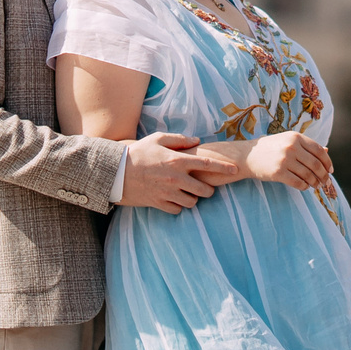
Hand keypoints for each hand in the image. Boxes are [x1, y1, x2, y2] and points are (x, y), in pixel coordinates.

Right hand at [119, 132, 238, 212]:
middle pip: (204, 190)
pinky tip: (173, 199)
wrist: (115, 172)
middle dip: (207, 190)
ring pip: (192, 203)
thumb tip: (197, 141)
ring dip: (192, 199)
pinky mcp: (158, 203)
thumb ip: (179, 140)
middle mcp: (176, 178)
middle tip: (203, 187)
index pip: (208, 164)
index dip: (224, 168)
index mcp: (177, 160)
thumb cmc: (137, 153)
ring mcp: (167, 192)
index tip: (235, 170)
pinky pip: (177, 210)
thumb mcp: (157, 139)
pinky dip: (177, 206)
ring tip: (187, 193)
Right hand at [242, 131, 331, 190]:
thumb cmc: (271, 148)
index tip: (330, 170)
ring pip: (308, 175)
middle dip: (323, 176)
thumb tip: (327, 151)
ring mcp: (284, 160)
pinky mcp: (278, 173)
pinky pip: (298, 183)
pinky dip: (304, 186)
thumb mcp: (288, 141)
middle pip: (315, 164)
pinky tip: (305, 187)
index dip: (327, 162)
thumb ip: (307, 145)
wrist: (248, 155)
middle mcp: (291, 147)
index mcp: (296, 137)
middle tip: (326, 182)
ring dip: (314, 182)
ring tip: (316, 186)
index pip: (319, 151)